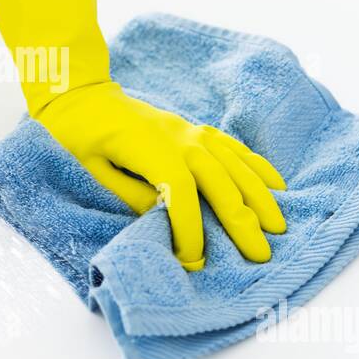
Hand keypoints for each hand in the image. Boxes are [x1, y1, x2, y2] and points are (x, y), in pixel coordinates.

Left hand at [37, 81, 286, 268]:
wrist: (84, 99)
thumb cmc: (80, 139)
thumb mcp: (91, 171)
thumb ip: (128, 194)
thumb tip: (162, 220)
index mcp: (150, 148)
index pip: (180, 192)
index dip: (190, 228)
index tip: (193, 259)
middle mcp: (180, 137)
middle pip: (219, 180)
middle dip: (242, 219)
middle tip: (260, 254)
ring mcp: (192, 131)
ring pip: (235, 164)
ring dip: (260, 196)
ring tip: (278, 228)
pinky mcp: (197, 130)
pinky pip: (234, 149)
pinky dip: (258, 168)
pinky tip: (277, 187)